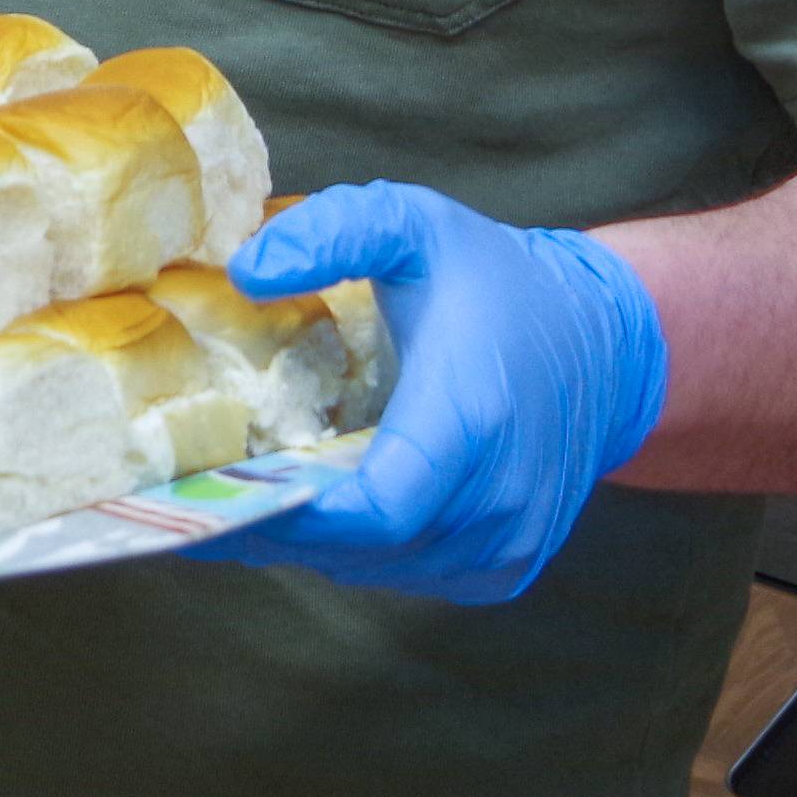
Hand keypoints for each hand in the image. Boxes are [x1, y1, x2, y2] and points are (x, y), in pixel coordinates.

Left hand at [189, 182, 668, 604]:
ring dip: (310, 544)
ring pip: (384, 570)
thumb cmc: (495, 278)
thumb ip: (330, 232)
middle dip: (275, 527)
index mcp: (472, 419)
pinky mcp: (508, 564)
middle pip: (366, 549)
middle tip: (192, 496)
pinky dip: (358, 553)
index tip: (213, 490)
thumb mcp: (411, 223)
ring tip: (235, 501)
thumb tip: (246, 273)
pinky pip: (414, 574)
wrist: (605, 342)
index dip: (290, 514)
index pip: (376, 509)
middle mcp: (501, 497)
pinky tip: (312, 512)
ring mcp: (512, 541)